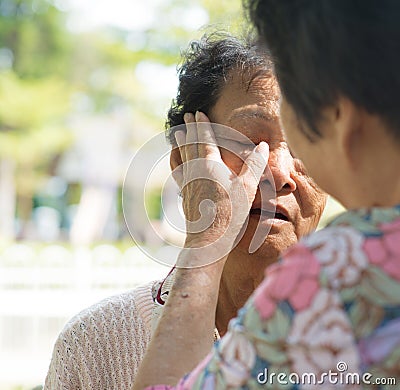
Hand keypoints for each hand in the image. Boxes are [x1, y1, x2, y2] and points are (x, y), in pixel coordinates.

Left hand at [172, 111, 268, 265]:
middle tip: (185, 117)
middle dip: (188, 129)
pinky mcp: (185, 196)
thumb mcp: (248, 188)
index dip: (201, 124)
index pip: (204, 138)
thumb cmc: (231, 215)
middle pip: (190, 144)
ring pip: (182, 157)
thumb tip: (262, 145)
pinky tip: (177, 164)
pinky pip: (178, 172)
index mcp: (210, 165)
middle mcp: (195, 171)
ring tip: (176, 135)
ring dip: (180, 143)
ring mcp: (187, 184)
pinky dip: (176, 162)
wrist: (208, 241)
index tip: (197, 112)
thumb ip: (255, 164)